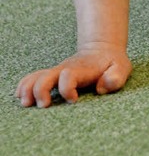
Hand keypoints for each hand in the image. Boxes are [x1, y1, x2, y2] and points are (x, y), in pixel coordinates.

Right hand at [15, 46, 131, 107]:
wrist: (102, 49)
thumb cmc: (112, 63)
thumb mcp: (121, 67)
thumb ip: (116, 77)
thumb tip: (102, 88)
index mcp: (81, 69)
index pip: (68, 76)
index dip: (68, 89)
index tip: (74, 100)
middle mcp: (65, 70)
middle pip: (45, 77)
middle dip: (40, 91)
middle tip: (44, 105)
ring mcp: (57, 72)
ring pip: (35, 77)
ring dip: (27, 90)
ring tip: (26, 104)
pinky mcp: (52, 75)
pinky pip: (32, 78)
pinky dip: (24, 86)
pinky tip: (20, 96)